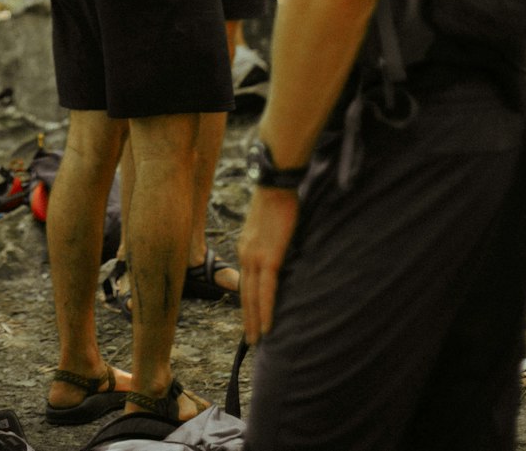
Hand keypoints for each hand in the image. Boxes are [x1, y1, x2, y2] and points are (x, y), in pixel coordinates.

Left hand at [238, 185, 299, 343]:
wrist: (275, 185)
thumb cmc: (277, 201)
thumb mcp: (268, 226)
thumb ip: (271, 244)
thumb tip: (280, 257)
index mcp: (245, 247)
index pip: (245, 282)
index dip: (247, 302)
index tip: (250, 319)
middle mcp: (245, 255)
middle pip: (245, 294)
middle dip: (248, 318)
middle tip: (251, 340)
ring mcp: (255, 257)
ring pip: (253, 297)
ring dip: (255, 321)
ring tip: (257, 341)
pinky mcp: (268, 257)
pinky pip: (266, 290)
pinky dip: (266, 310)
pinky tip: (268, 326)